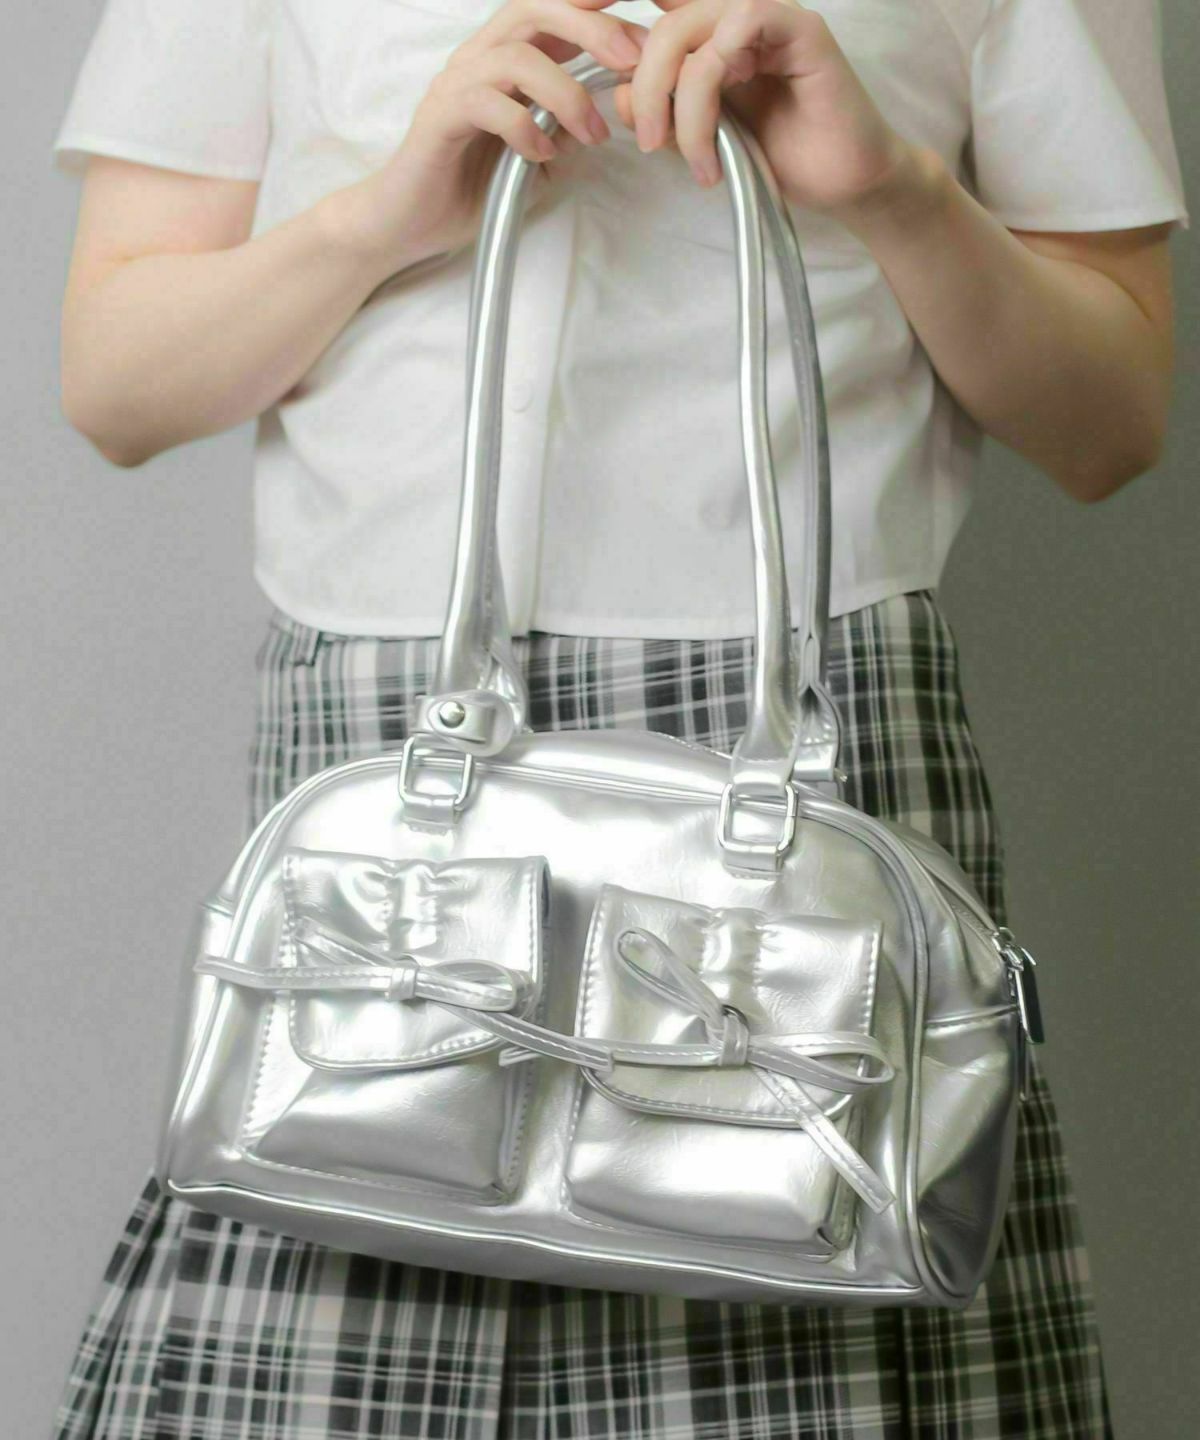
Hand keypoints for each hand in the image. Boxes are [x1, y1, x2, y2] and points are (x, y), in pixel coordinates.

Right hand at [337, 0, 648, 270]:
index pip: (552, 11)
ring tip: (591, 135)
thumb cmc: (471, 186)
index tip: (646, 32)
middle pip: (534, 11)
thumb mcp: (536, 156)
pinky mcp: (439, 119)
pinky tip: (542, 156)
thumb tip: (603, 119)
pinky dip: (524, 128)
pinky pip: (485, 104)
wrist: (410, 222)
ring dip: (565, 93)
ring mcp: (455, 85)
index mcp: (505, 60)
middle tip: (631, 61)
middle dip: (589, 28)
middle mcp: (478, 59)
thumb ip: (565, 132)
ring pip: (515, 57)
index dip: (597, 10)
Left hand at [612, 0, 924, 229]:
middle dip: (643, 86)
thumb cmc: (781, 158)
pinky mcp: (801, 30)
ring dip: (677, 100)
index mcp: (714, 32)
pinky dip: (714, 83)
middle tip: (648, 143)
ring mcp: (770, 18)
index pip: (658, 2)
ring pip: (691, 28)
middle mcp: (738, 16)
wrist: (844, 183)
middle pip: (663, 23)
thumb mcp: (705, 136)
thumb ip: (668, 110)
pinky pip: (741, 25)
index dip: (608, 0)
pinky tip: (719, 137)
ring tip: (690, 158)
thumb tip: (621, 98)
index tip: (571, 15)